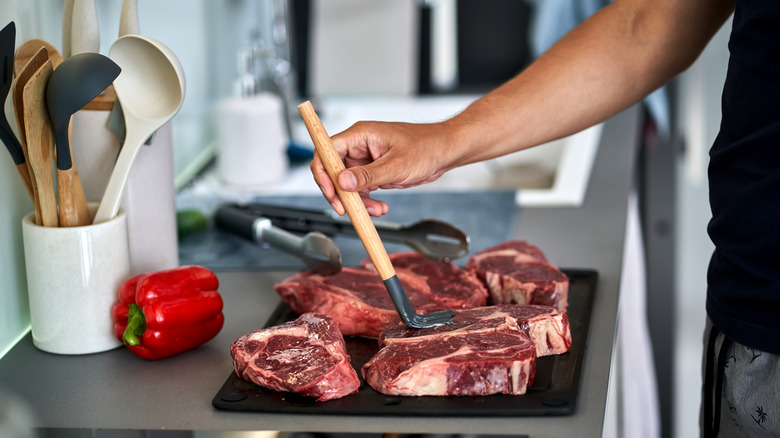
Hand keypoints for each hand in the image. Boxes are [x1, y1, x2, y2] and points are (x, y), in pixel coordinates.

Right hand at [310, 120, 457, 216]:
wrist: (444, 152)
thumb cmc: (426, 147)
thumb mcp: (396, 165)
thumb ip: (368, 175)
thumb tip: (343, 181)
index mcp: (360, 135)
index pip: (327, 151)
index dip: (323, 172)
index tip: (331, 191)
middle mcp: (359, 146)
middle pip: (333, 171)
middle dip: (339, 192)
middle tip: (346, 209)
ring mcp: (366, 159)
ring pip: (347, 184)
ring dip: (357, 201)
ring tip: (374, 211)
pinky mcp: (373, 171)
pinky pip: (361, 189)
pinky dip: (367, 201)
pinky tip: (380, 207)